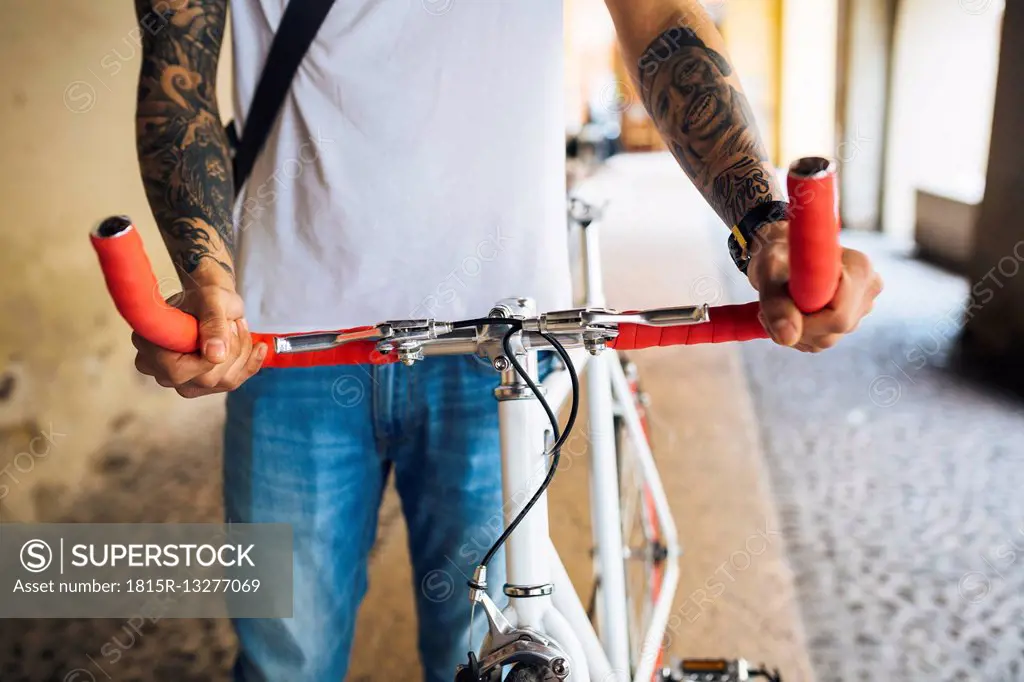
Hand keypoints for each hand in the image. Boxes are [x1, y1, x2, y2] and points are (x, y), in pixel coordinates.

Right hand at [133, 284, 266, 397]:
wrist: (212, 301)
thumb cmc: (205, 296)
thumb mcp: (211, 301)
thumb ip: (213, 324)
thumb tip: (215, 356)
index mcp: (152, 346)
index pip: (178, 371)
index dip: (206, 357)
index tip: (226, 327)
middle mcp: (162, 371)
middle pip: (207, 379)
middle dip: (232, 349)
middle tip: (232, 323)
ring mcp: (184, 382)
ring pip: (225, 381)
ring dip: (242, 352)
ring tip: (236, 327)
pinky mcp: (206, 386)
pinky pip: (235, 382)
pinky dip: (252, 363)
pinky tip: (258, 347)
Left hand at [747, 222, 882, 352]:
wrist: (782, 254)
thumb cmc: (776, 254)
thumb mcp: (769, 273)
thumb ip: (776, 304)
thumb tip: (787, 338)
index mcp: (859, 268)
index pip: (838, 316)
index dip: (803, 321)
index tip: (772, 308)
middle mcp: (868, 289)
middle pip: (834, 331)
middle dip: (796, 327)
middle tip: (765, 310)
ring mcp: (861, 307)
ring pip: (825, 339)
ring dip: (794, 331)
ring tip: (775, 306)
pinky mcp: (848, 321)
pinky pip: (821, 341)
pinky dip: (798, 334)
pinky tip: (788, 314)